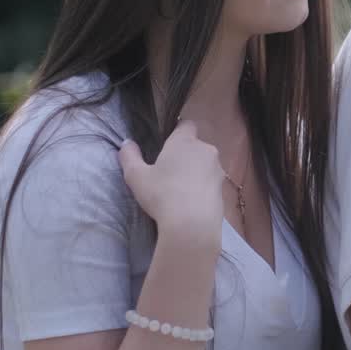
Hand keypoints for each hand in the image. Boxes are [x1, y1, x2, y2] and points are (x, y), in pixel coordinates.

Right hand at [119, 119, 224, 250]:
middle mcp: (205, 150)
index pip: (186, 124)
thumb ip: (129, 157)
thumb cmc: (161, 195)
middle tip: (168, 172)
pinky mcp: (224, 189)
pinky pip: (211, 182)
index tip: (167, 145)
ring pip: (205, 164)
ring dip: (196, 171)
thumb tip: (127, 143)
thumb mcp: (136, 176)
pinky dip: (203, 187)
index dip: (178, 131)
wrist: (192, 225)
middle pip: (196, 146)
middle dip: (185, 155)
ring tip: (180, 190)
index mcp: (185, 141)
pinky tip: (191, 202)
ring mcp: (217, 170)